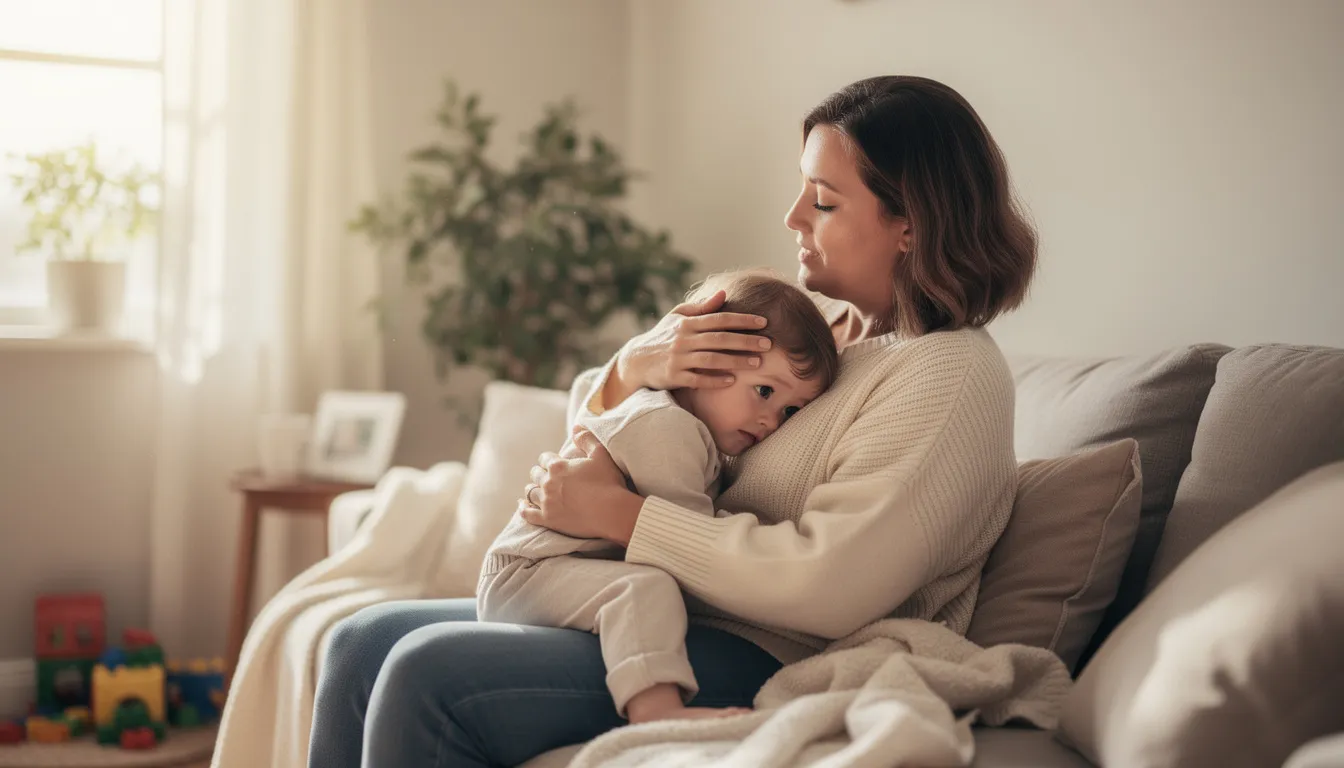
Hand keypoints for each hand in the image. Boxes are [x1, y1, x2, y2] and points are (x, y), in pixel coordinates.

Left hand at [519, 427, 642, 544]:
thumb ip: (586, 438)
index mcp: (558, 466)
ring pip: (530, 492)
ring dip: (532, 488)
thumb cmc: (609, 482)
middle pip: (535, 474)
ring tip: (534, 489)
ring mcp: (547, 502)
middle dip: (539, 473)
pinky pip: (527, 514)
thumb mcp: (601, 454)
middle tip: (544, 476)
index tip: (552, 462)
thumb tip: (576, 426)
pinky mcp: (548, 519)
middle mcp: (548, 483)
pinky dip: (523, 508)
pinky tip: (521, 505)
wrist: (613, 513)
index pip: (545, 458)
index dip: (548, 460)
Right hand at [609, 290, 771, 400]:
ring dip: (736, 361)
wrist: (636, 360)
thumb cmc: (662, 336)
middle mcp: (683, 339)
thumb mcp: (677, 317)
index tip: (763, 322)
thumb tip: (724, 293)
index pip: (719, 319)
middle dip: (746, 341)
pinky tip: (732, 381)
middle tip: (768, 344)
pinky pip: (698, 379)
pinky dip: (715, 380)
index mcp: (687, 322)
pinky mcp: (674, 376)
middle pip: (720, 339)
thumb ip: (702, 307)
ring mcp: (678, 358)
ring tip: (757, 364)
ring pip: (712, 359)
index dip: (742, 320)